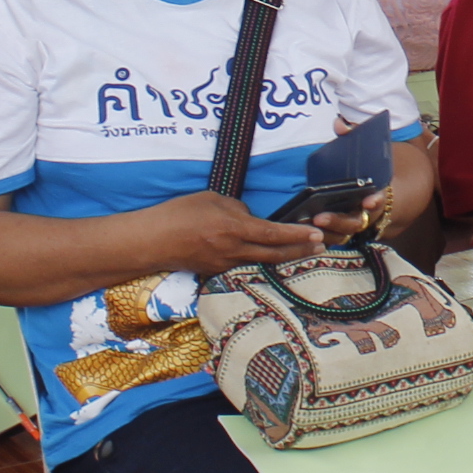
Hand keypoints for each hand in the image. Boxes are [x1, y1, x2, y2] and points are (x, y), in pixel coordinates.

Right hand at [148, 193, 324, 278]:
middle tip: (321, 246)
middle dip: (300, 250)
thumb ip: (236, 208)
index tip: (316, 234)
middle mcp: (234, 250)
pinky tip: (270, 257)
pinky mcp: (216, 272)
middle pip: (275, 254)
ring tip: (302, 252)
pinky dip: (261, 261)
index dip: (297, 235)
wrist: (152, 241)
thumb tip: (250, 218)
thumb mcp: (211, 199)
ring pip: (262, 262)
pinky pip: (244, 266)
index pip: (273, 233)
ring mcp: (225, 265)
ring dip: (284, 257)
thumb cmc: (178, 214)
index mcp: (234, 229)